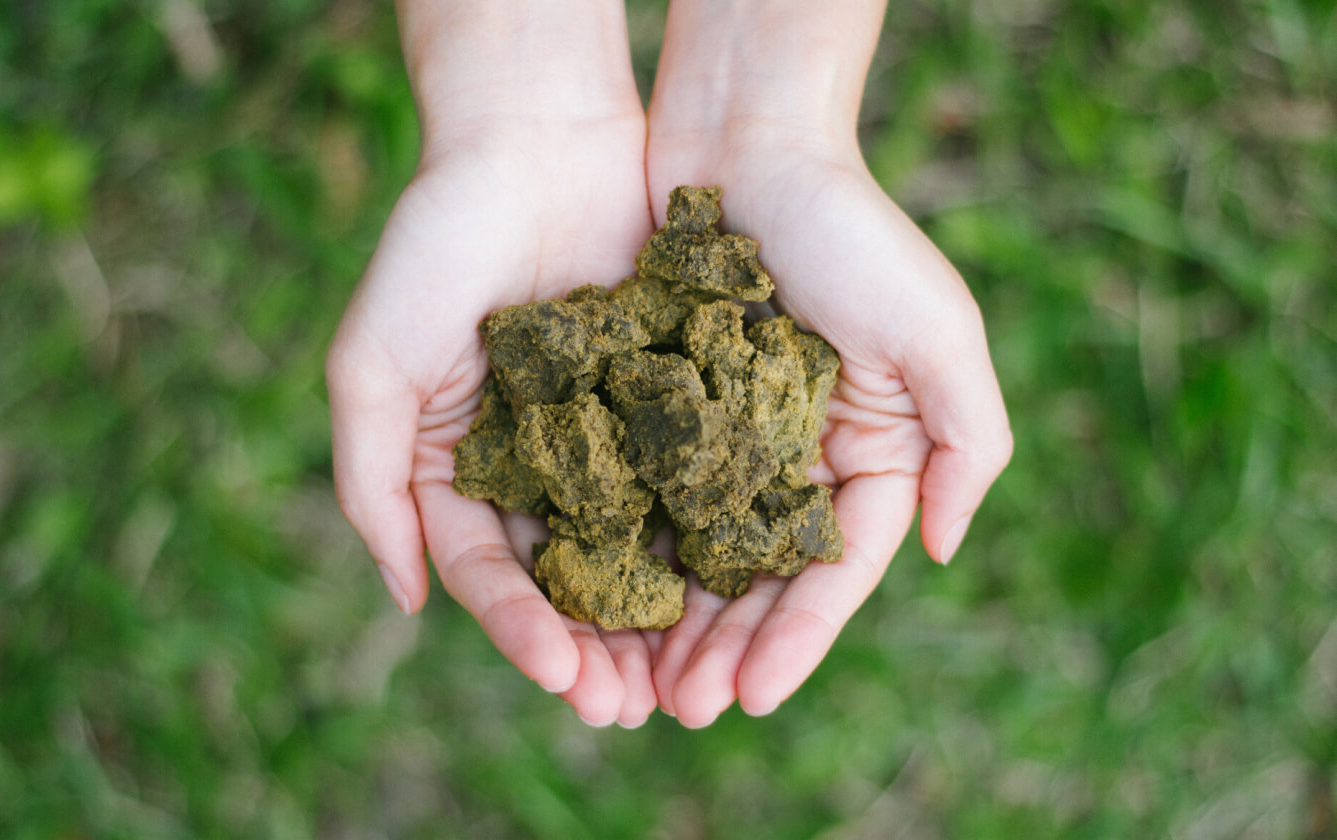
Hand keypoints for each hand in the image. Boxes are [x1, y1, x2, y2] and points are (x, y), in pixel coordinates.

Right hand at [327, 109, 663, 724]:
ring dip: (662, 618)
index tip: (565, 677)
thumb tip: (407, 599)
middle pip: (572, 578)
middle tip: (634, 708)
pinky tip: (739, 583)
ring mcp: (609, 432)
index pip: (495, 573)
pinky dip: (712, 533)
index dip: (525, 632)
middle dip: (599, 648)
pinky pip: (695, 476)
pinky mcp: (673, 396)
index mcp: (464, 468)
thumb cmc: (436, 244)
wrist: (535, 136)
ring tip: (690, 677)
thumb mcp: (373, 367)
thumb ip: (372, 484)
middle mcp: (540, 462)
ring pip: (642, 544)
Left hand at [644, 131, 1012, 725]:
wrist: (743, 139)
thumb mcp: (937, 329)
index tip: (753, 696)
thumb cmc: (849, 228)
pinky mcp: (657, 409)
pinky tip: (592, 601)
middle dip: (723, 649)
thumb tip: (946, 551)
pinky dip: (621, 550)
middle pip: (757, 579)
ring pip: (692, 553)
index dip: (797, 639)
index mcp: (866, 453)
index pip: (833, 570)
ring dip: (667, 623)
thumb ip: (967, 442)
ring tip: (633, 686)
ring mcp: (721, 439)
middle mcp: (793, 458)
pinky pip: (636, 494)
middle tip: (679, 711)